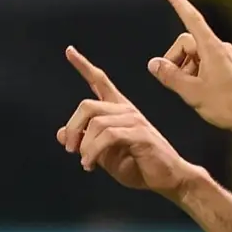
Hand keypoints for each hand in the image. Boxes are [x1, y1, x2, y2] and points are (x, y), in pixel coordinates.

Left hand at [57, 46, 199, 198]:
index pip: (100, 82)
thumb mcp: (105, 156)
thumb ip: (85, 143)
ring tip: (85, 162)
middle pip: (87, 105)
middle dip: (73, 127)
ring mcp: (136, 121)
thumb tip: (60, 134)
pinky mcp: (141, 134)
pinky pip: (109, 136)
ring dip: (85, 146)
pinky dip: (94, 151)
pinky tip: (91, 164)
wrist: (170, 180)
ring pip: (96, 123)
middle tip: (70, 149)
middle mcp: (127, 111)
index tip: (69, 51)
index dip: (84, 66)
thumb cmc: (141, 168)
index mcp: (120, 112)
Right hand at [149, 0, 231, 132]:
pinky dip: (201, 74)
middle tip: (174, 81)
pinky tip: (205, 93)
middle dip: (177, 59)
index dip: (179, 4)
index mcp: (212, 49)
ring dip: (189, 70)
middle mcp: (223, 49)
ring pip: (200, 56)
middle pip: (189, 44)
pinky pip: (212, 64)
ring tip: (193, 92)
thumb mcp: (193, 93)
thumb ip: (170, 76)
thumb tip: (155, 64)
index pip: (191, 19)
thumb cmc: (230, 106)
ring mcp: (231, 59)